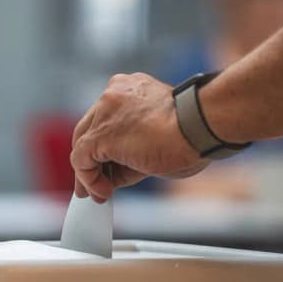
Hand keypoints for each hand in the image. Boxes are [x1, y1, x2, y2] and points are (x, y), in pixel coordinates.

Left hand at [71, 73, 207, 201]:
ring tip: (100, 193)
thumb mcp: (158, 137)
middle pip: (90, 130)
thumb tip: (115, 175)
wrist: (200, 126)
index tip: (105, 167)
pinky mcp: (101, 134)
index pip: (106, 120)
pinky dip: (89, 179)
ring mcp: (105, 111)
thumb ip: (133, 150)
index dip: (102, 147)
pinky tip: (103, 191)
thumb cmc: (193, 132)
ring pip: (83, 145)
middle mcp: (113, 94)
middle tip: (92, 185)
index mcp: (129, 88)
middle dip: (89, 161)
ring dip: (89, 174)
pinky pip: (82, 159)